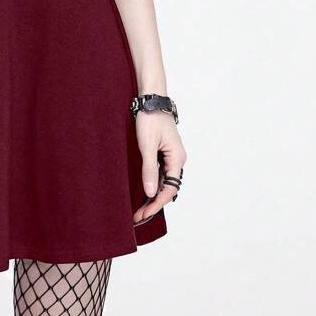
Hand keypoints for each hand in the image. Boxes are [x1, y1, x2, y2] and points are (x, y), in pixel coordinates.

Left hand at [132, 109, 185, 224]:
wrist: (150, 98)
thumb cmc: (150, 118)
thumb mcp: (147, 145)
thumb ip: (149, 169)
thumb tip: (151, 192)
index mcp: (177, 158)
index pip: (170, 189)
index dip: (157, 204)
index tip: (144, 214)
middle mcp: (176, 159)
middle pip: (167, 188)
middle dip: (153, 204)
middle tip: (138, 218)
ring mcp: (170, 156)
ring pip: (163, 182)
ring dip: (152, 196)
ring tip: (138, 210)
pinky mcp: (162, 152)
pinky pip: (159, 173)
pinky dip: (151, 184)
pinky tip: (142, 192)